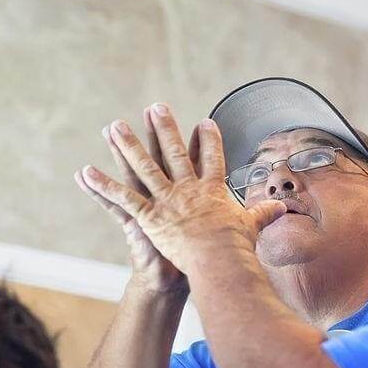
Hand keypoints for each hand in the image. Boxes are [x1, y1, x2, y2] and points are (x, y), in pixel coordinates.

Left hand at [78, 103, 286, 277]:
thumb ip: (264, 214)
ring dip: (127, 145)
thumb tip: (283, 208)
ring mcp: (166, 200)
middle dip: (164, 128)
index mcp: (212, 191)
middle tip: (154, 107)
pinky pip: (122, 199)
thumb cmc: (237, 247)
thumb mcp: (252, 227)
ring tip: (114, 125)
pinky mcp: (149, 217)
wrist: (219, 261)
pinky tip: (85, 172)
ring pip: (143, 167)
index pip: (212, 159)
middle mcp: (187, 189)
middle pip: (174, 153)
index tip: (205, 122)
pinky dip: (103, 185)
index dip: (209, 140)